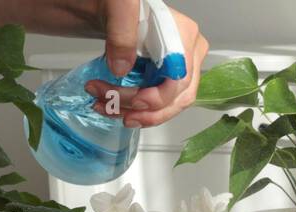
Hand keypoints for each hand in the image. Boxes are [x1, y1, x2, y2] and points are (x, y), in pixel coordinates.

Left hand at [85, 0, 208, 127]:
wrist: (106, 7)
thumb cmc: (117, 4)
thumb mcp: (119, 7)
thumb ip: (121, 34)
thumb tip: (122, 70)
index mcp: (184, 34)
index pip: (180, 77)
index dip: (159, 96)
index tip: (134, 102)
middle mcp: (189, 53)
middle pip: (178, 96)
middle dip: (145, 111)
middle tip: (112, 108)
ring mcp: (180, 68)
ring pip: (171, 105)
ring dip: (140, 115)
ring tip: (109, 109)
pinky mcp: (166, 78)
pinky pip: (161, 104)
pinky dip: (139, 112)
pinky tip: (117, 109)